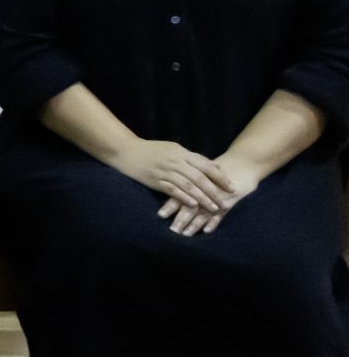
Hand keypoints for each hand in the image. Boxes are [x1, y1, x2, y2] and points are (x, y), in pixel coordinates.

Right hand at [108, 137, 234, 218]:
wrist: (125, 151)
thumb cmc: (150, 150)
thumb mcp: (172, 148)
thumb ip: (189, 157)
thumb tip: (209, 166)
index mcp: (181, 153)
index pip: (206, 165)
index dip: (220, 177)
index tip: (231, 187)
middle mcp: (175, 162)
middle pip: (199, 178)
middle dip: (214, 191)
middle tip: (226, 202)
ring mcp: (165, 171)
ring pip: (188, 186)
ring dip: (202, 198)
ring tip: (213, 208)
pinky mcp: (155, 180)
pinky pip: (172, 190)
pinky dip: (184, 197)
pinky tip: (193, 205)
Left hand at [163, 152, 264, 236]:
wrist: (244, 163)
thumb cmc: (220, 167)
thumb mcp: (202, 170)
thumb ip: (186, 178)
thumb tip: (165, 185)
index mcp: (196, 180)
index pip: (180, 194)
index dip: (170, 205)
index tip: (160, 215)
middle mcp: (206, 189)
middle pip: (191, 205)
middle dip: (181, 219)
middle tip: (172, 230)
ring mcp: (219, 196)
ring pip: (205, 212)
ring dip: (195, 224)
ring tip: (186, 234)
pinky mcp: (231, 201)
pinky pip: (222, 214)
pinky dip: (214, 222)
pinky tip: (206, 231)